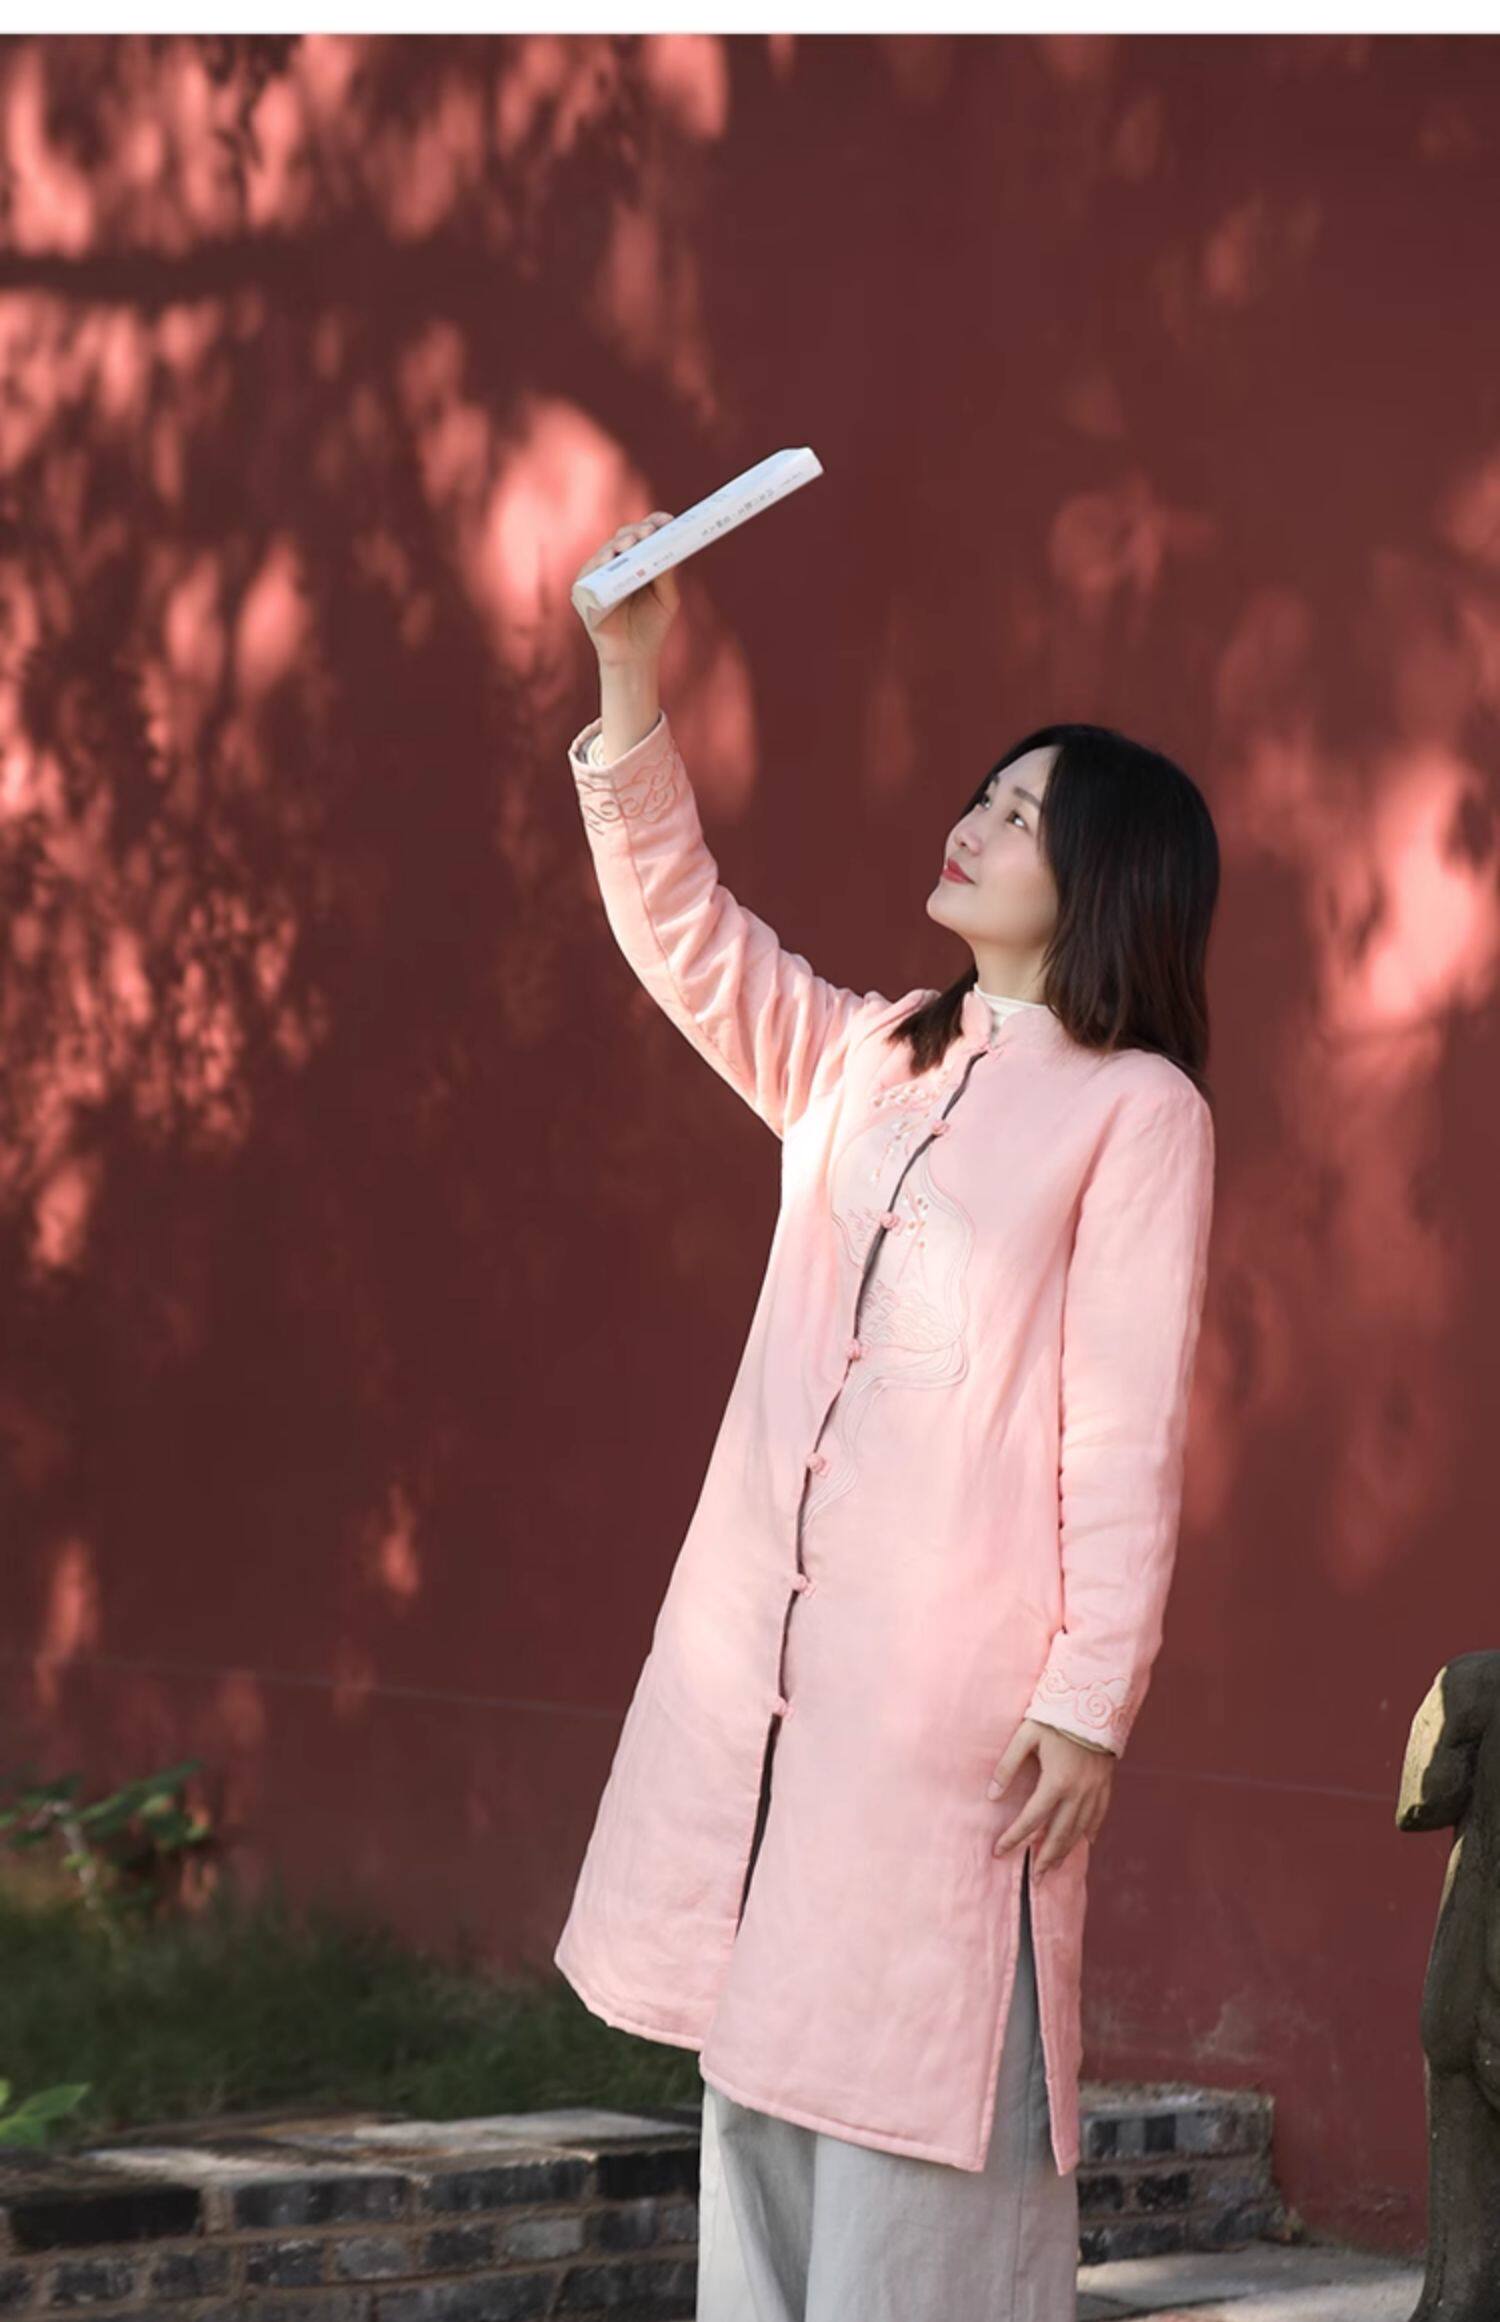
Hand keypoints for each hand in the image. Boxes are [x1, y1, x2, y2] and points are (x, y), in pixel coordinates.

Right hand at [573, 512, 681, 668]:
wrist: (635, 657)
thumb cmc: (651, 627)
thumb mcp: (666, 596)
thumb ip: (666, 573)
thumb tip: (668, 544)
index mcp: (635, 564)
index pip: (641, 537)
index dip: (652, 525)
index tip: (667, 521)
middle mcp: (615, 567)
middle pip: (622, 540)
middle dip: (636, 532)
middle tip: (650, 531)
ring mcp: (597, 578)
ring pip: (606, 552)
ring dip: (618, 545)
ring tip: (633, 542)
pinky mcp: (583, 592)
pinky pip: (589, 572)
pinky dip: (599, 563)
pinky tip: (610, 557)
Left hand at [986, 1718, 1114, 1875]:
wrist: (1096, 1703)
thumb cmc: (1055, 1718)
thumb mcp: (1025, 1736)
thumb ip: (1007, 1766)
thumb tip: (991, 1796)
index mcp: (1056, 1782)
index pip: (1031, 1820)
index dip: (1013, 1838)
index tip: (998, 1851)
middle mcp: (1078, 1793)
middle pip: (1059, 1835)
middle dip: (1045, 1858)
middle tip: (1035, 1878)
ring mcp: (1095, 1792)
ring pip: (1080, 1831)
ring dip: (1065, 1851)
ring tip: (1053, 1867)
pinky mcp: (1105, 1785)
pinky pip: (1099, 1817)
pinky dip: (1090, 1833)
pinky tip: (1084, 1843)